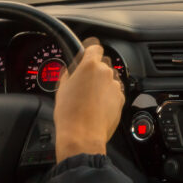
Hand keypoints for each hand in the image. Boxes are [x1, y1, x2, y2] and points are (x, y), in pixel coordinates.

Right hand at [53, 37, 124, 161]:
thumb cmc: (70, 114)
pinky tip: (98, 106)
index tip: (87, 53)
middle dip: (95, 70)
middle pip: (103, 64)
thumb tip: (70, 71)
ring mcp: (115, 86)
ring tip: (90, 98)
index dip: (90, 50)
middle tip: (84, 83)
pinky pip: (114, 92)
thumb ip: (69, 73)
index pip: (95, 47)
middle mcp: (106, 73)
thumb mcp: (61, 88)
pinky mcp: (121, 99)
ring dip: (102, 84)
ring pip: (110, 79)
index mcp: (90, 65)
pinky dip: (108, 96)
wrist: (82, 135)